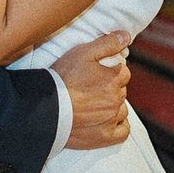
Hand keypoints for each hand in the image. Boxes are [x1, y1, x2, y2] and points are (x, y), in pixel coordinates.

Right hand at [51, 30, 130, 150]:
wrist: (47, 109)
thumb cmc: (63, 78)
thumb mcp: (83, 52)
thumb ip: (107, 43)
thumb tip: (126, 36)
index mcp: (115, 78)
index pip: (123, 71)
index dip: (110, 70)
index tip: (96, 73)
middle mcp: (117, 99)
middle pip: (121, 89)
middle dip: (110, 86)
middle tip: (90, 87)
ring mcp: (112, 119)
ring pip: (121, 108)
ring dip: (112, 105)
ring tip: (93, 103)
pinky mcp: (105, 136)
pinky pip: (123, 131)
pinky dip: (118, 125)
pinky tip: (107, 120)